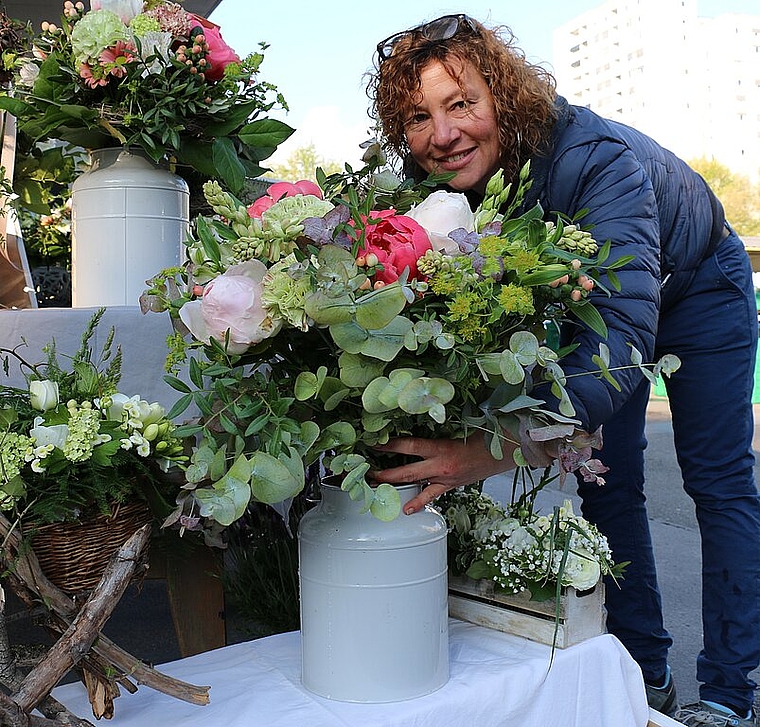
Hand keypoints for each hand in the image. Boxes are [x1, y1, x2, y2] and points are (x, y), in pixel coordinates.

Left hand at [372, 433, 517, 514]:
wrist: (503, 451)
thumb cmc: (482, 435)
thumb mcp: (458, 427)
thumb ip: (437, 428)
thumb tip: (417, 421)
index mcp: (441, 448)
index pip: (409, 446)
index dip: (390, 444)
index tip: (375, 442)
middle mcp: (440, 466)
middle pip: (406, 471)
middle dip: (384, 473)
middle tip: (368, 472)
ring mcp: (444, 478)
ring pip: (414, 484)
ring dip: (395, 485)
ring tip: (378, 486)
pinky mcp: (450, 485)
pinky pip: (431, 495)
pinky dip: (418, 502)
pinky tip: (407, 510)